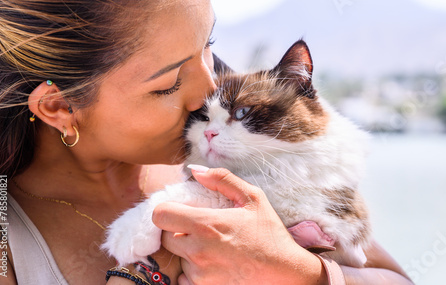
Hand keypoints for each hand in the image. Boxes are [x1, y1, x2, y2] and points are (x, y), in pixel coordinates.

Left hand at [152, 167, 325, 284]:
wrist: (285, 274)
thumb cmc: (269, 234)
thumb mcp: (252, 198)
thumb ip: (222, 179)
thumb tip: (194, 171)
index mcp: (206, 225)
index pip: (160, 215)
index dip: (168, 210)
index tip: (180, 211)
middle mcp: (198, 251)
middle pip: (164, 238)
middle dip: (177, 231)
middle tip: (198, 230)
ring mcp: (199, 274)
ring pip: (177, 258)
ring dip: (188, 252)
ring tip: (212, 248)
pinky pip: (184, 278)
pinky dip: (194, 271)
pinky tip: (214, 264)